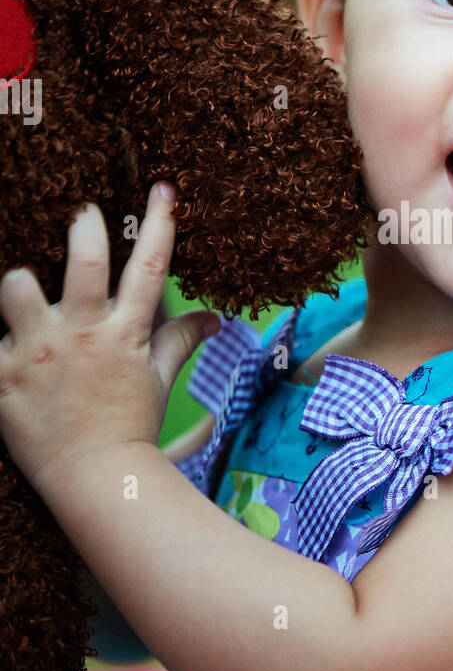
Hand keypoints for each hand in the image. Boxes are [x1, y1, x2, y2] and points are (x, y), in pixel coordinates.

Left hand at [0, 182, 219, 492]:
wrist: (94, 481)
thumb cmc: (129, 430)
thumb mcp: (158, 381)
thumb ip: (179, 341)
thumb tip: (212, 318)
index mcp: (122, 335)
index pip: (148, 267)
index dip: (159, 223)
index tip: (162, 189)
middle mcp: (80, 336)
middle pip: (83, 263)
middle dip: (85, 229)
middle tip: (83, 214)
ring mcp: (36, 355)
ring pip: (16, 289)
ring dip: (18, 286)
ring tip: (21, 291)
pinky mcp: (0, 377)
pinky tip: (3, 351)